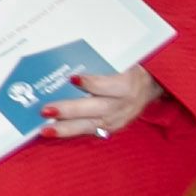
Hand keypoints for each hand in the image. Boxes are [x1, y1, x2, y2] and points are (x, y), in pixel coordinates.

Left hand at [39, 65, 160, 138]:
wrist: (150, 86)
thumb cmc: (129, 71)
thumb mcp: (121, 63)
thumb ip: (98, 68)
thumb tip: (70, 70)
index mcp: (126, 85)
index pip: (105, 85)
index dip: (89, 83)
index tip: (71, 79)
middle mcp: (122, 105)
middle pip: (94, 108)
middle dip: (69, 111)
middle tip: (46, 110)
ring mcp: (117, 120)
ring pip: (89, 126)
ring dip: (65, 129)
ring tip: (45, 130)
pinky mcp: (113, 129)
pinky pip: (90, 132)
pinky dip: (72, 132)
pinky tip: (54, 132)